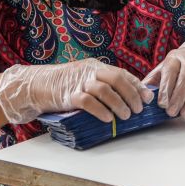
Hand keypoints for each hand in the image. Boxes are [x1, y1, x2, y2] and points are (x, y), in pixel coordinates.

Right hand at [0, 57, 153, 123]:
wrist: (37, 86)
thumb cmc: (65, 86)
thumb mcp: (86, 79)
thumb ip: (104, 85)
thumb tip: (128, 99)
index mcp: (96, 66)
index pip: (122, 73)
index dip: (137, 86)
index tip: (148, 98)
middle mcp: (89, 71)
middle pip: (117, 78)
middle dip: (131, 94)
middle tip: (139, 109)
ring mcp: (78, 82)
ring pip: (104, 90)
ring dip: (119, 104)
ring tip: (127, 116)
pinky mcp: (68, 95)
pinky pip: (88, 102)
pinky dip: (100, 110)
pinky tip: (108, 119)